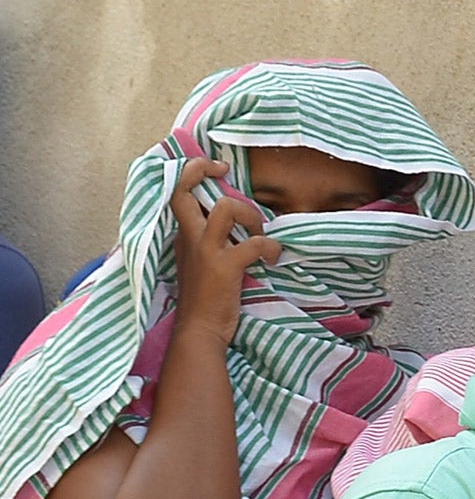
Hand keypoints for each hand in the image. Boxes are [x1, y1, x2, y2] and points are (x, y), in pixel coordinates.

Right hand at [169, 161, 280, 347]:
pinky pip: (254, 243)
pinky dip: (271, 247)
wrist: (199, 330)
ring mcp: (206, 251)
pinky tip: (273, 258)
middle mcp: (190, 238)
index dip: (193, 171)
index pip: (177, 192)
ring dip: (250, 214)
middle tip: (227, 173)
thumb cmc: (204, 300)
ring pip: (225, 208)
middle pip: (185, 190)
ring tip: (260, 234)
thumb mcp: (200, 263)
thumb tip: (235, 224)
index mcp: (184, 236)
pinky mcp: (225, 266)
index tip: (217, 168)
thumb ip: (208, 241)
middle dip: (204, 171)